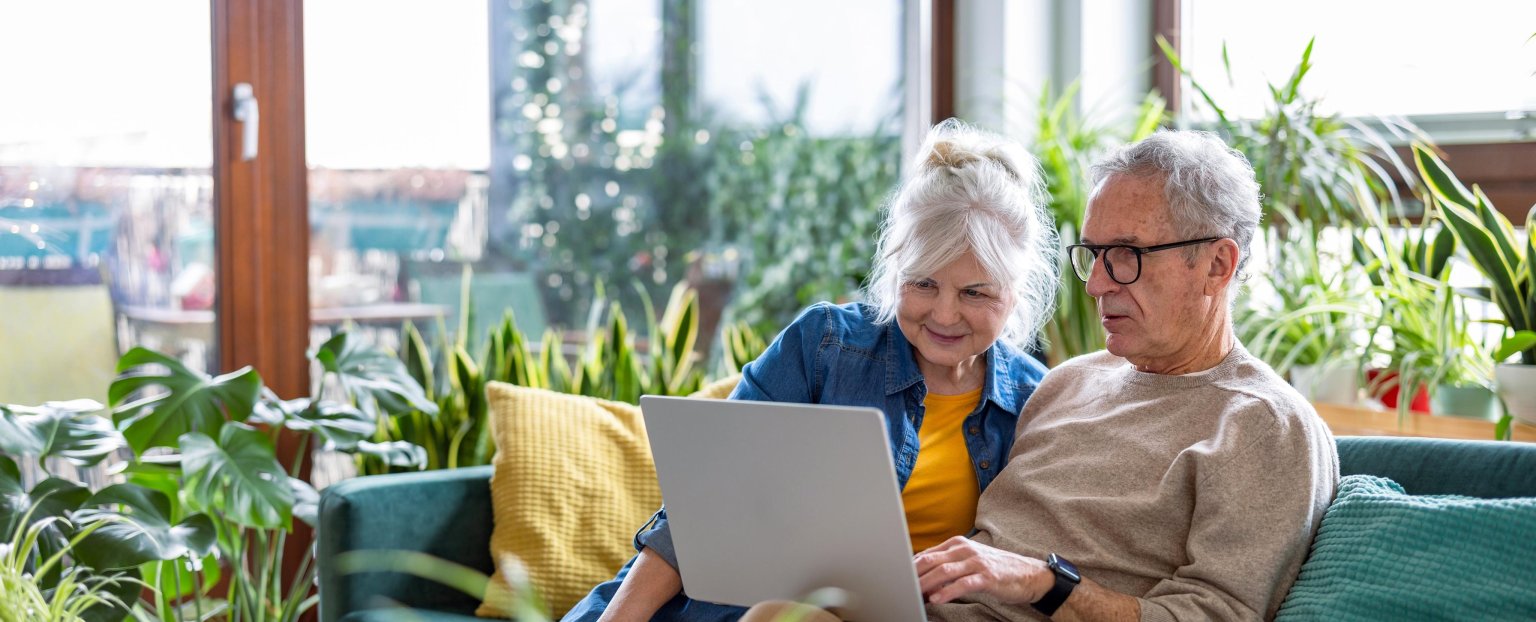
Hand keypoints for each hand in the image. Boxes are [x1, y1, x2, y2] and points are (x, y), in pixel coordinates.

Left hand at [913, 536, 1052, 604]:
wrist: (1029, 574)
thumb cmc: (995, 568)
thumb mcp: (968, 560)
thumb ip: (946, 564)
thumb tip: (921, 574)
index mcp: (957, 544)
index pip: (927, 554)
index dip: (911, 567)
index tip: (899, 579)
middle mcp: (965, 550)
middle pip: (931, 560)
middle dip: (914, 574)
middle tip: (900, 586)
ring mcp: (976, 562)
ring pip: (944, 571)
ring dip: (926, 583)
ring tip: (914, 592)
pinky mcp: (987, 577)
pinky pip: (963, 584)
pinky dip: (947, 591)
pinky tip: (937, 599)